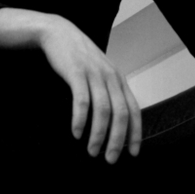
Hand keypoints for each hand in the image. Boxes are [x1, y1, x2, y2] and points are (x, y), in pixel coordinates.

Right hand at [39, 17, 142, 162]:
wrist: (59, 33)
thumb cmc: (80, 58)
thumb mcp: (100, 73)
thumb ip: (109, 93)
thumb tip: (115, 123)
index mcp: (119, 80)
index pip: (134, 110)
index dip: (135, 133)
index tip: (133, 153)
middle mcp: (110, 77)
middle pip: (120, 114)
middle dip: (117, 140)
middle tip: (110, 159)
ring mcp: (94, 74)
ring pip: (103, 110)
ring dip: (98, 134)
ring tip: (91, 151)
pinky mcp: (76, 72)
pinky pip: (82, 100)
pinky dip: (80, 120)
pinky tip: (76, 133)